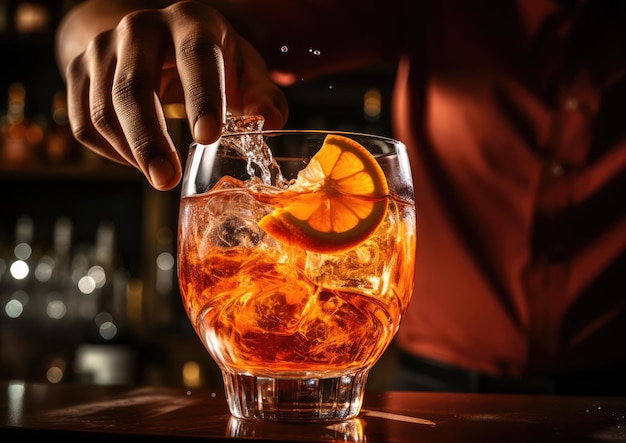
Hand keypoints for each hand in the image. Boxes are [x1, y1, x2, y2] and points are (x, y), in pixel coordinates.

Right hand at [62, 1, 287, 189]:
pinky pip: (83, 123)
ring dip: (130, 153)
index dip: (201, 97)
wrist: (157, 40)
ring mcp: (102, 48)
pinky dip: (110, 152)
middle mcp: (140, 28)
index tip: (208, 138)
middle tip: (167, 180)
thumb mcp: (243, 70)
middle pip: (132, 87)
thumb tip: (272, 121)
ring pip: (102, 110)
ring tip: (160, 176)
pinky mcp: (78, 71)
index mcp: (191, 22)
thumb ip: (262, 96)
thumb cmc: (210, 60)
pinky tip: (137, 161)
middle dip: (149, 140)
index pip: (195, 56)